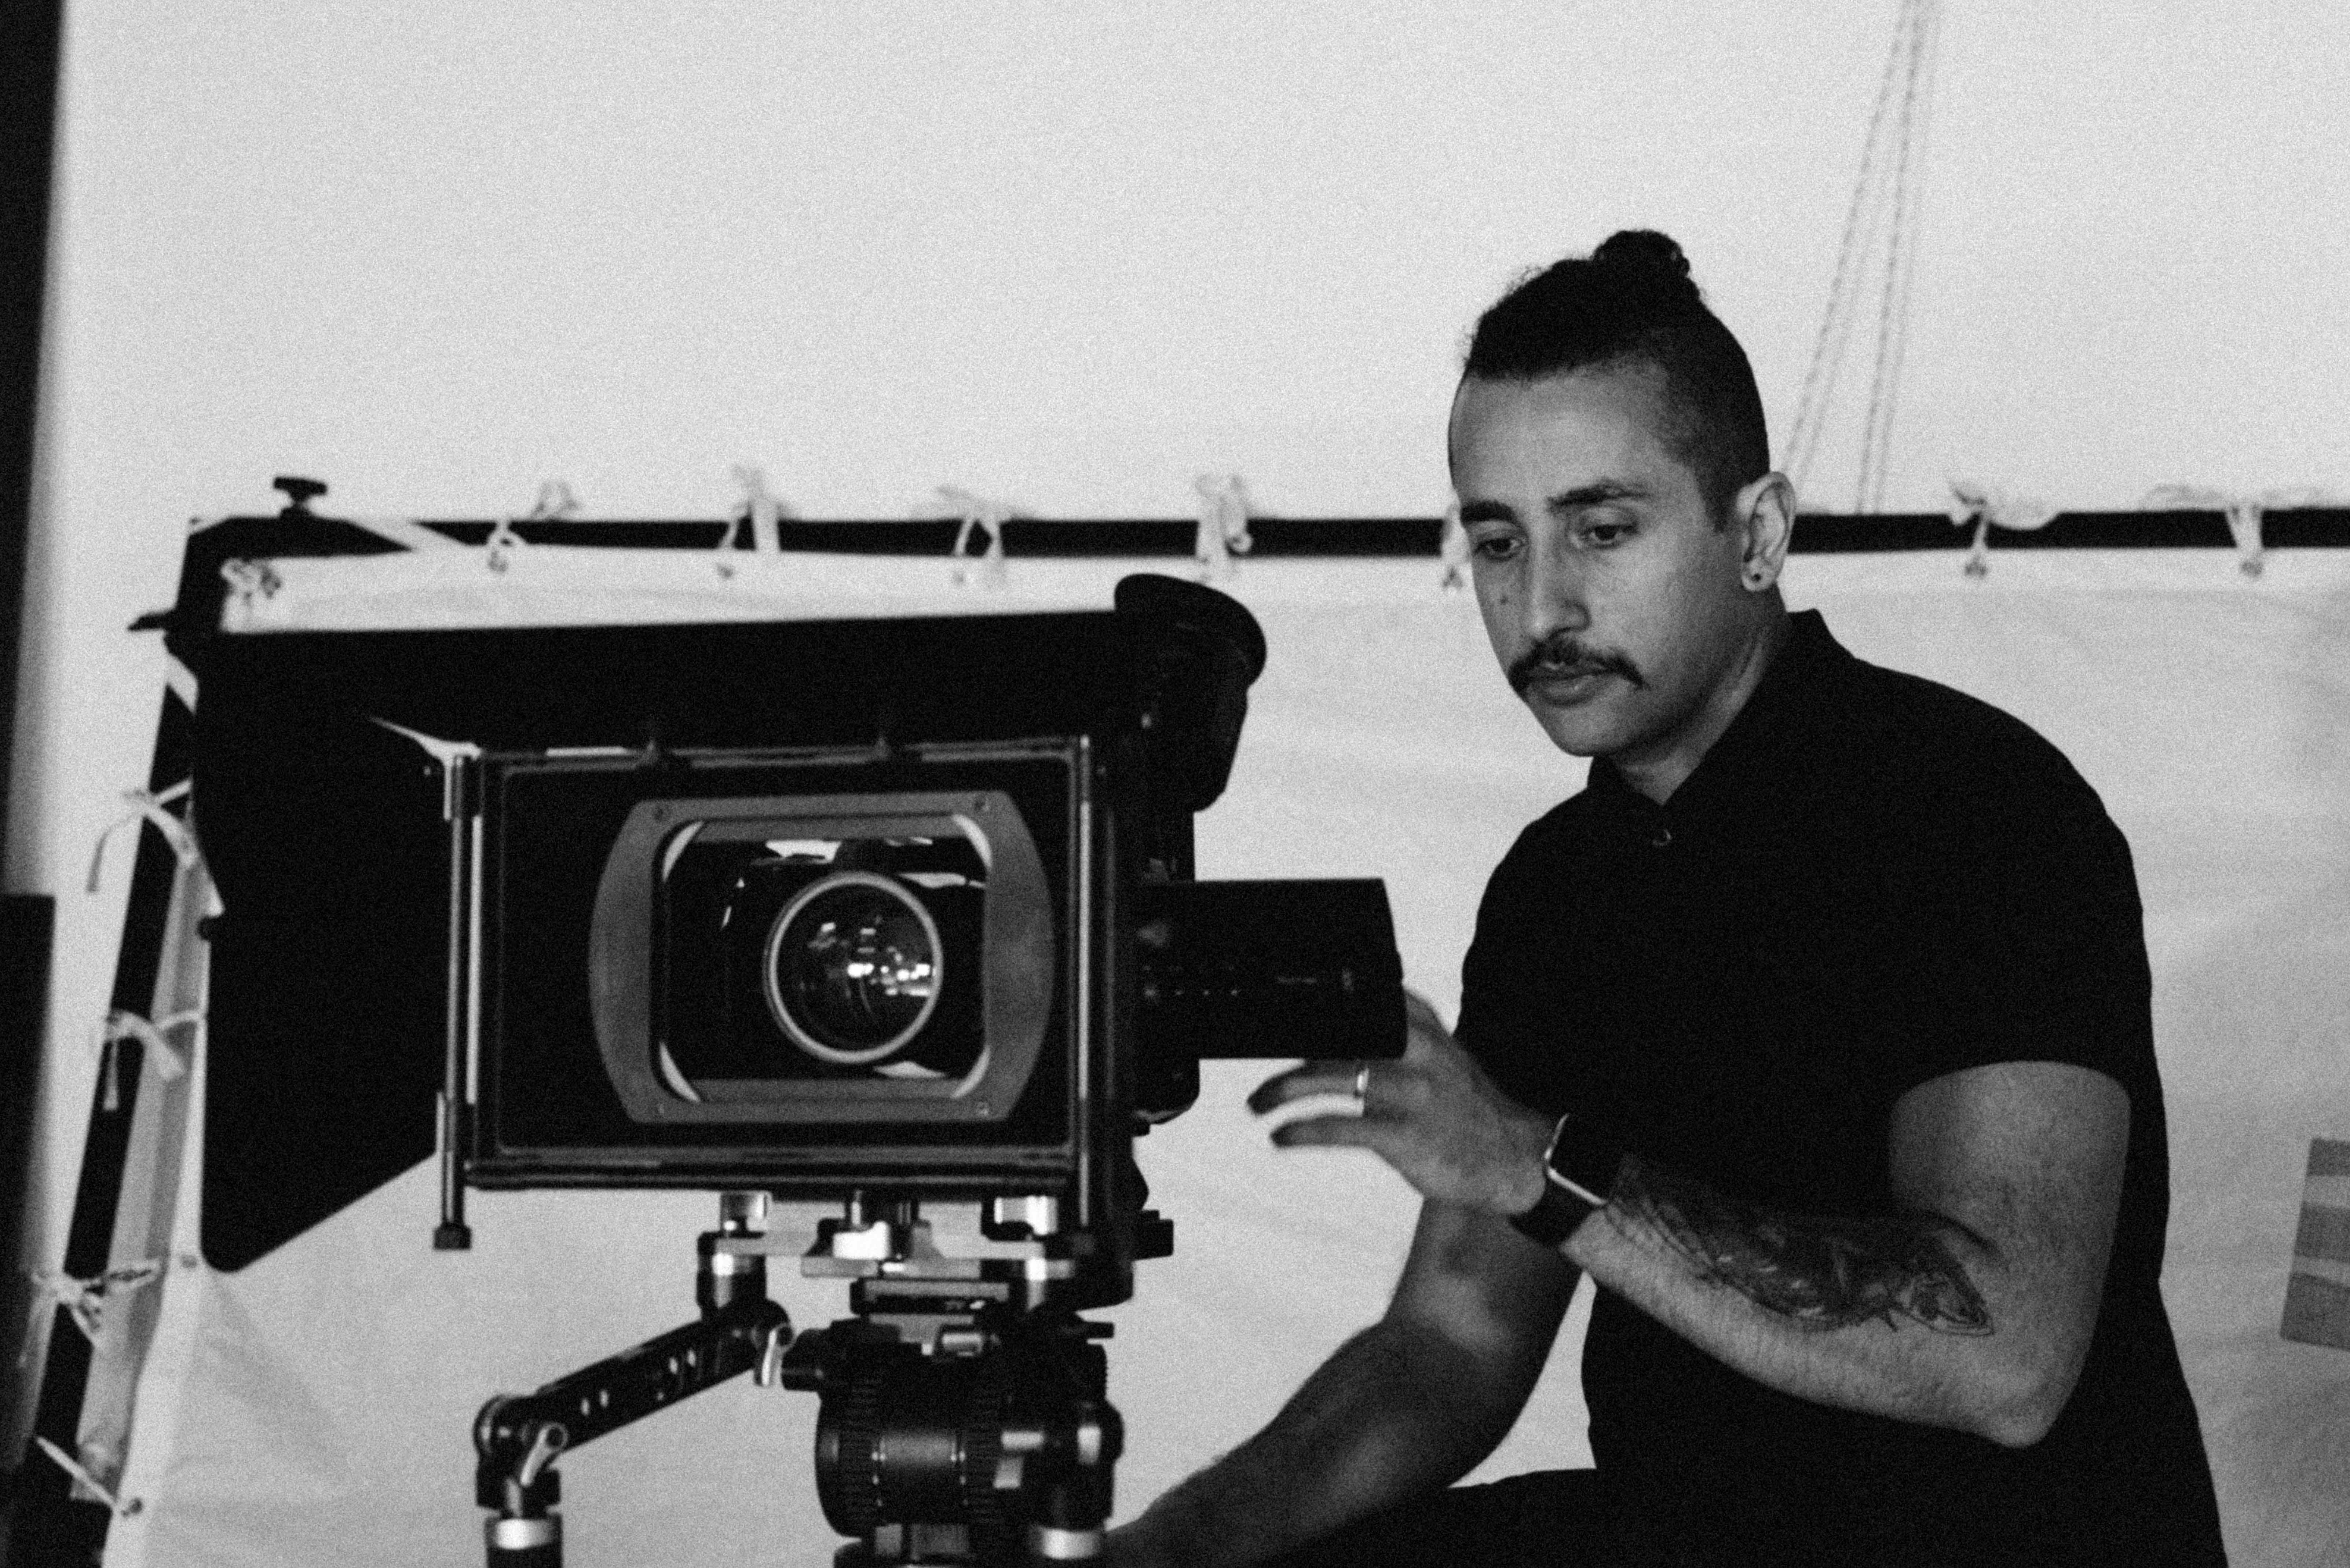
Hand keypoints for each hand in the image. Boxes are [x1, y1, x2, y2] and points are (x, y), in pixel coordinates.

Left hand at [1250, 991, 1552, 1215]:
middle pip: (1335, 1039)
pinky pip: (1341, 1127)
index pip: (1355, 1004)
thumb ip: (1390, 1037)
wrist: (1513, 1156)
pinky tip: (1282, 1137)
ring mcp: (1412, 1092)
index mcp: (1420, 1024)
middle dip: (1288, 1057)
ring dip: (1284, 1091)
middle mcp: (1416, 1050)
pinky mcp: (1406, 1135)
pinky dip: (1303, 1131)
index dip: (1307, 1014)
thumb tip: (1324, 1037)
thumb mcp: (1433, 1056)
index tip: (1271, 1026)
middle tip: (1258, 1079)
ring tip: (1258, 1104)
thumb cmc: (1462, 1108)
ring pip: (1332, 1078)